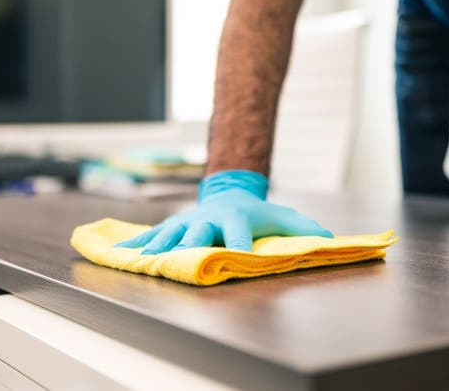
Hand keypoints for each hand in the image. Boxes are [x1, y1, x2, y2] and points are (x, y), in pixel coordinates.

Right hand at [115, 170, 332, 253]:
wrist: (229, 191)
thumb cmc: (258, 212)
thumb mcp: (283, 217)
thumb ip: (304, 229)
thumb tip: (330, 239)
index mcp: (235, 219)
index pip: (238, 233)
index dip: (238, 245)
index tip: (237, 256)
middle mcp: (207, 219)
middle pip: (198, 233)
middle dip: (190, 244)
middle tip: (182, 255)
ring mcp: (187, 222)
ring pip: (169, 234)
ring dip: (157, 246)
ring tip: (143, 258)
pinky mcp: (172, 226)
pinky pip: (151, 234)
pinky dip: (135, 243)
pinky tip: (118, 251)